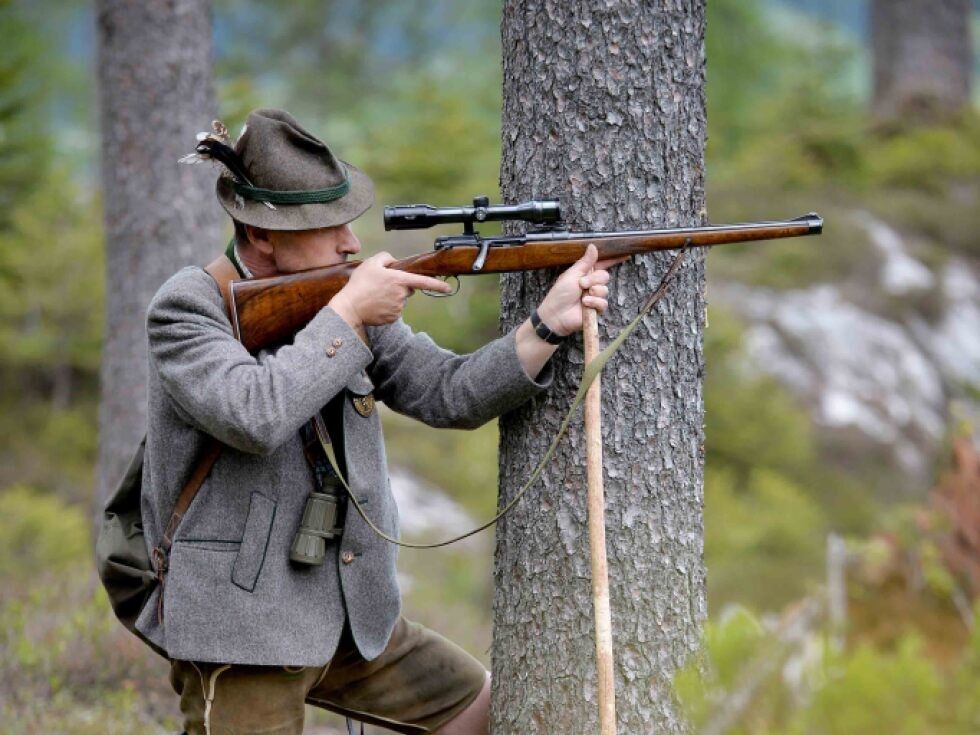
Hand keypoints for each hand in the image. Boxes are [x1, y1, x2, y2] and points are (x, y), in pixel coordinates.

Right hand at [328, 252, 451, 328]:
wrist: (349, 307)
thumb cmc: (359, 284)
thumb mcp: (371, 263)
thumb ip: (386, 257)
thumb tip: (393, 262)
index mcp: (399, 280)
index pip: (423, 282)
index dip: (437, 285)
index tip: (449, 288)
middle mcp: (402, 295)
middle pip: (407, 289)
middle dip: (400, 286)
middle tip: (382, 285)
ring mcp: (398, 308)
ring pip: (400, 300)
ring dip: (392, 297)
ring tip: (375, 295)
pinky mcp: (393, 318)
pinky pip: (394, 311)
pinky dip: (387, 308)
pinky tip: (375, 304)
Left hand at [535, 244, 625, 335]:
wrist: (556, 314)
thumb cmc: (560, 294)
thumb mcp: (572, 274)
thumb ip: (586, 262)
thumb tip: (593, 246)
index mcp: (586, 273)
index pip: (602, 264)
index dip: (613, 260)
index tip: (625, 255)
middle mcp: (592, 284)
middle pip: (605, 276)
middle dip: (594, 279)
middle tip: (582, 284)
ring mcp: (595, 297)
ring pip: (605, 290)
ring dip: (594, 292)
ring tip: (582, 297)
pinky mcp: (597, 309)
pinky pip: (604, 303)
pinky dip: (594, 302)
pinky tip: (585, 304)